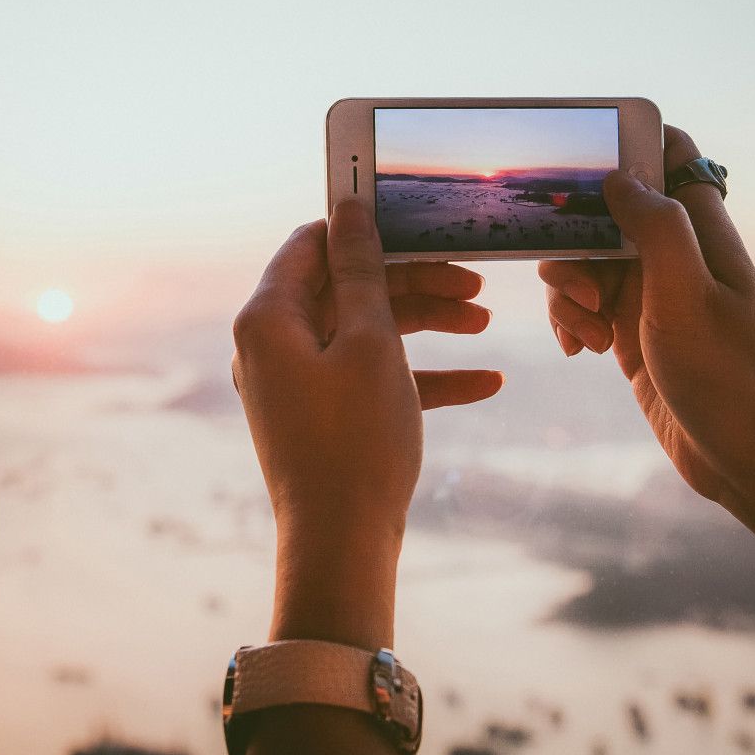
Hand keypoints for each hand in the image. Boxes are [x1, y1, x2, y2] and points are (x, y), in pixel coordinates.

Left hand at [232, 199, 502, 647]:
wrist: (342, 546)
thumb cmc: (355, 441)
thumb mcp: (370, 342)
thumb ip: (363, 270)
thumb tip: (349, 208)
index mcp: (268, 317)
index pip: (311, 243)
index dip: (365, 229)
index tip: (422, 224)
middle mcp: (273, 345)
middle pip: (347, 287)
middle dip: (414, 282)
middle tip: (475, 283)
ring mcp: (297, 382)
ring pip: (364, 331)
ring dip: (426, 324)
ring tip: (485, 325)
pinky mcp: (322, 415)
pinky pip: (371, 378)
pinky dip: (421, 375)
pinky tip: (486, 383)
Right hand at [539, 126, 754, 508]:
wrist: (739, 456)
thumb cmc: (724, 374)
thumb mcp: (685, 295)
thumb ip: (656, 228)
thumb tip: (618, 177)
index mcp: (701, 234)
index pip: (672, 156)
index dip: (631, 143)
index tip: (585, 157)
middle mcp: (676, 256)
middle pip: (607, 211)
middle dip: (575, 238)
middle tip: (581, 283)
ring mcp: (651, 294)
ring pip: (585, 261)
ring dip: (568, 290)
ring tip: (588, 331)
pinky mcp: (629, 332)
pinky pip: (582, 306)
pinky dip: (570, 321)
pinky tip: (580, 351)